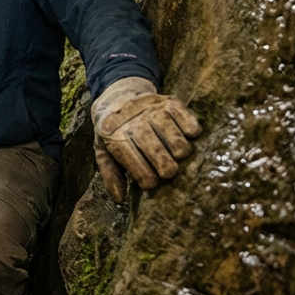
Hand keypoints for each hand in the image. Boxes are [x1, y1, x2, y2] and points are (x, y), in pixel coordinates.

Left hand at [92, 76, 202, 202]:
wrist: (117, 94)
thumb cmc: (114, 131)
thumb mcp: (103, 151)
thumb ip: (110, 174)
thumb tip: (119, 200)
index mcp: (113, 134)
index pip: (131, 159)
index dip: (144, 176)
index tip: (151, 184)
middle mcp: (132, 120)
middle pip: (154, 148)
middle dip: (164, 166)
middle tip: (169, 173)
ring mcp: (151, 108)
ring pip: (172, 133)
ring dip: (180, 150)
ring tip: (180, 157)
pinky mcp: (168, 101)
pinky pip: (184, 115)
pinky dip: (191, 128)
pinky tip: (190, 136)